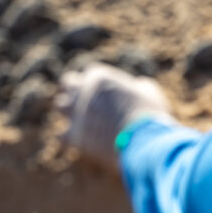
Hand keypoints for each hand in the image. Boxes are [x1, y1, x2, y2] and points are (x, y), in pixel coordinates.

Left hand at [56, 63, 174, 168]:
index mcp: (100, 77)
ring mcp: (76, 113)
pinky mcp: (74, 135)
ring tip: (78, 116)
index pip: (90, 72)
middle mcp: (83, 91)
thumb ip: (138, 85)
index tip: (103, 88)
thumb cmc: (149, 114)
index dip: (97, 81)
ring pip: (60, 105)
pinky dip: (67, 136)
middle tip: (82, 97)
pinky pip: (61, 134)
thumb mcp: (150, 91)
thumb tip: (139, 86)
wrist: (142, 140)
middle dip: (74, 89)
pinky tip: (75, 138)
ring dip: (68, 109)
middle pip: (68, 82)